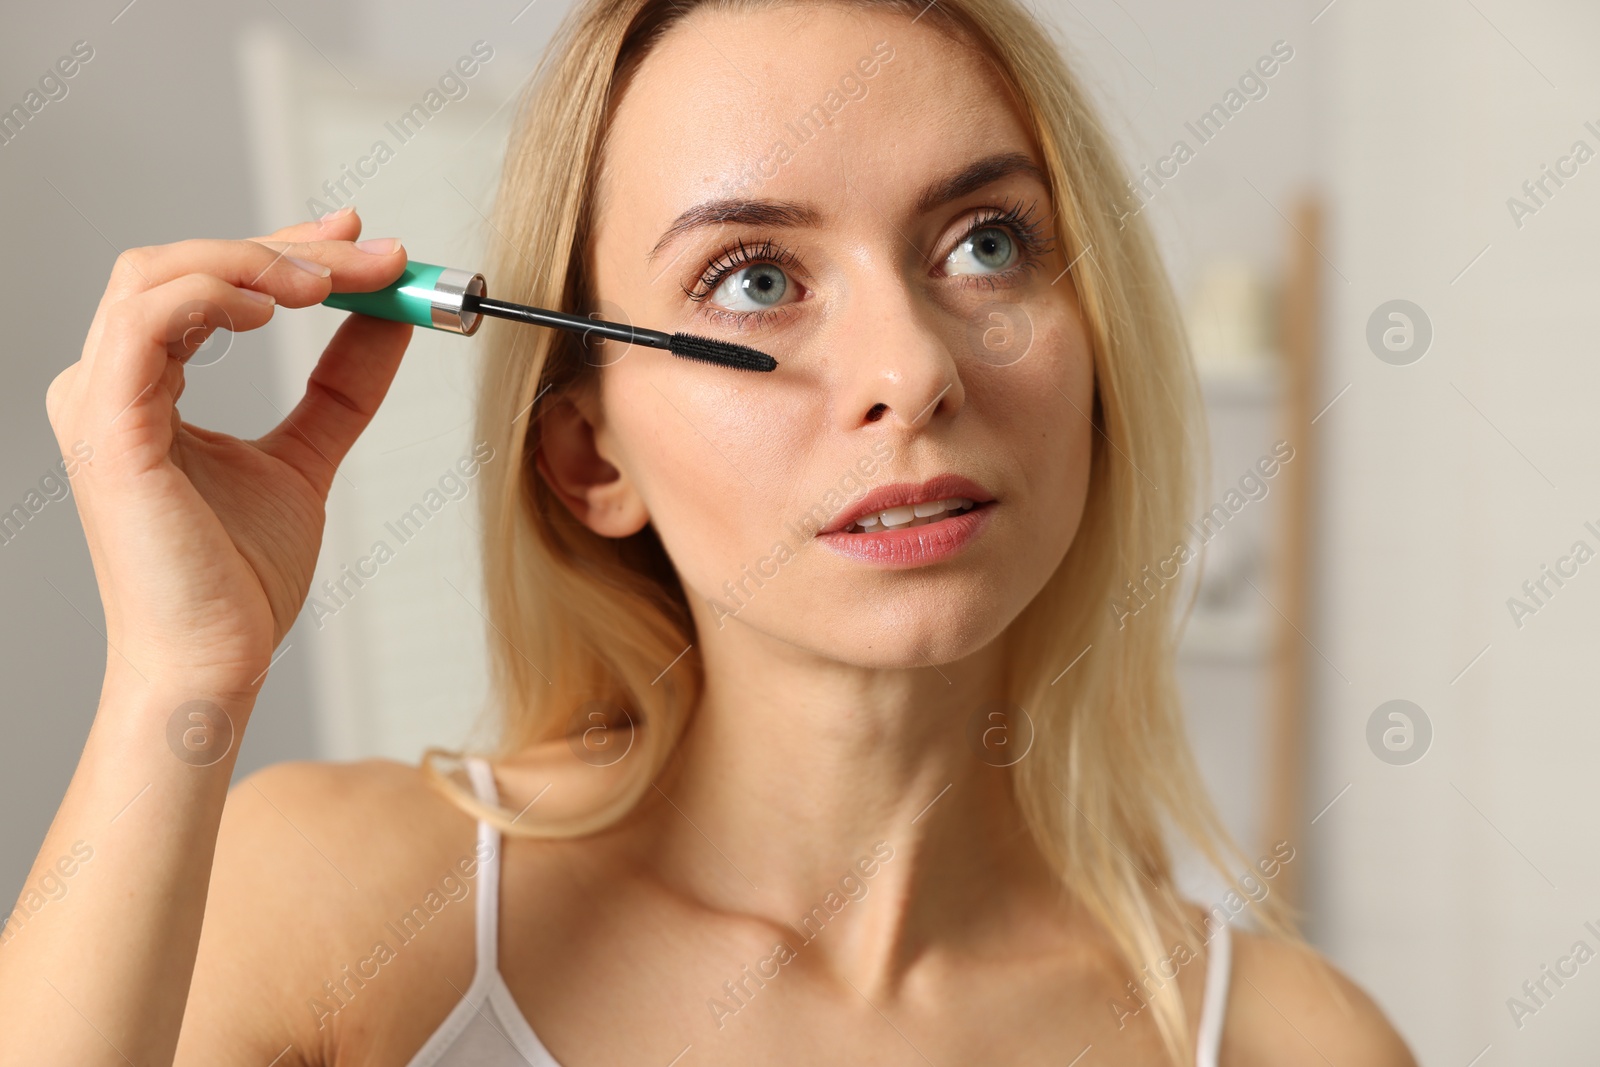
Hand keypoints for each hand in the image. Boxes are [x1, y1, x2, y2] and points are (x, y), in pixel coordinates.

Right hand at [45, 208, 412, 694]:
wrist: (216, 661)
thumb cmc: (240, 576)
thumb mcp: (308, 456)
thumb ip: (341, 386)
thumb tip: (391, 320)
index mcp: (143, 384)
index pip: (206, 280)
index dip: (284, 247)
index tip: (363, 239)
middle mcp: (108, 381)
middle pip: (185, 262)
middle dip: (288, 246)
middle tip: (374, 251)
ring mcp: (98, 402)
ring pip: (159, 274)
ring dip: (257, 260)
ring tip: (336, 280)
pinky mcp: (109, 430)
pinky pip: (145, 324)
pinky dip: (212, 296)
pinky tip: (276, 308)